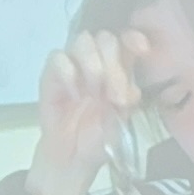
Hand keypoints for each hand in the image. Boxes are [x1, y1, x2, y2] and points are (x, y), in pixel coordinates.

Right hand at [29, 27, 149, 194]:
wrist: (74, 156)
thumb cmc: (100, 136)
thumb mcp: (122, 120)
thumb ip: (128, 101)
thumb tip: (131, 91)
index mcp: (118, 68)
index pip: (126, 40)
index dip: (134, 39)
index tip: (142, 51)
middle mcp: (96, 61)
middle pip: (105, 38)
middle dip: (113, 65)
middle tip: (114, 96)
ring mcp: (73, 65)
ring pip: (82, 41)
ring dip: (92, 66)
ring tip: (94, 94)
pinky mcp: (51, 75)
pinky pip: (58, 58)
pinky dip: (69, 75)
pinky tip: (74, 96)